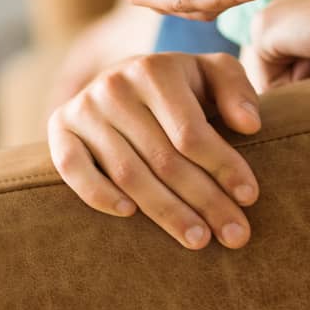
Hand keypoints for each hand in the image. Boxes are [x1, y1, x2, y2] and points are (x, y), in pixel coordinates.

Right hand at [48, 51, 261, 250]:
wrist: (126, 79)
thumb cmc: (181, 85)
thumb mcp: (213, 73)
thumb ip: (236, 89)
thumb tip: (250, 126)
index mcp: (155, 69)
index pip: (192, 132)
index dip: (223, 167)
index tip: (250, 197)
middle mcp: (115, 85)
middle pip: (164, 159)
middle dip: (205, 200)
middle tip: (235, 235)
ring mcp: (83, 108)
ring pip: (127, 172)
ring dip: (165, 212)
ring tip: (199, 239)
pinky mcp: (59, 128)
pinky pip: (73, 170)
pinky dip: (99, 195)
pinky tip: (130, 215)